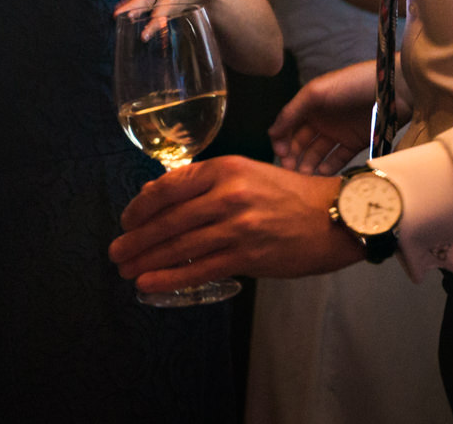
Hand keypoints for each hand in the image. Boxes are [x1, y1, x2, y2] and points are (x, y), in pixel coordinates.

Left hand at [109, 156, 361, 288]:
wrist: (336, 216)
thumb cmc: (289, 195)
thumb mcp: (246, 174)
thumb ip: (205, 184)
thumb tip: (158, 196)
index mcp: (225, 169)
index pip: (169, 186)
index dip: (141, 206)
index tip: (126, 220)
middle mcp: (228, 195)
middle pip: (169, 219)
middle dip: (137, 238)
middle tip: (116, 251)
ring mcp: (238, 227)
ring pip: (180, 246)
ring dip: (147, 260)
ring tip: (126, 270)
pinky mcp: (248, 256)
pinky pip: (201, 269)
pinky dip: (170, 278)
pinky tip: (150, 283)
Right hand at [269, 60, 379, 174]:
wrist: (394, 89)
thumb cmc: (352, 84)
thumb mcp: (317, 92)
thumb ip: (292, 112)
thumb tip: (271, 132)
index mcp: (310, 104)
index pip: (288, 126)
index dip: (282, 140)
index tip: (281, 154)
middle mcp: (322, 119)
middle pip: (301, 142)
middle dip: (293, 156)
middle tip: (291, 171)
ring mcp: (339, 132)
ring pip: (317, 153)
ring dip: (308, 164)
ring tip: (305, 176)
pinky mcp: (356, 144)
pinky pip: (338, 159)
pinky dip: (328, 168)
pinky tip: (321, 174)